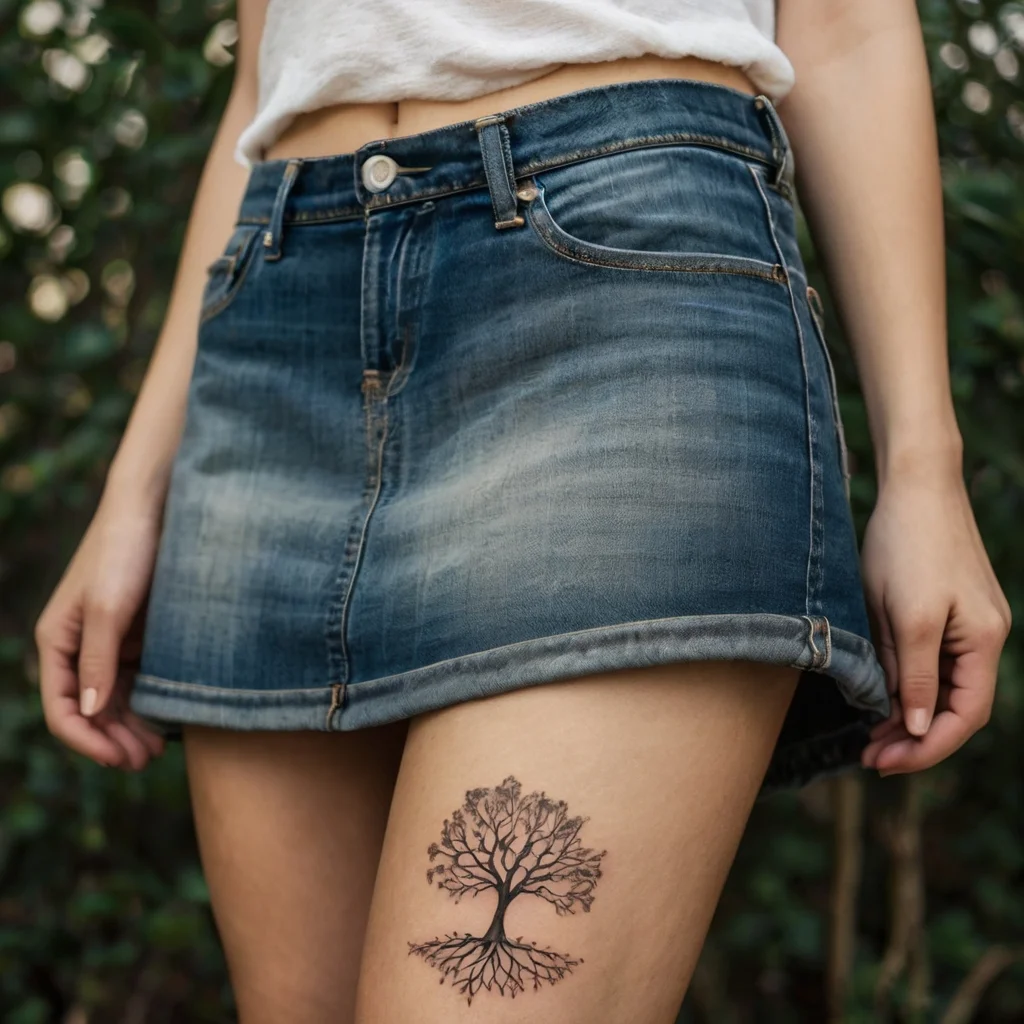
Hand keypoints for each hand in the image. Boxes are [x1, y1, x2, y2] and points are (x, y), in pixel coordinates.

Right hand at [34, 493, 166, 769]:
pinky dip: (146, 705)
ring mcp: (110, 643)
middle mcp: (79, 646)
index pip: (62, 708)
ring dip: (130, 729)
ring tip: (157, 750)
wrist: (158, 509)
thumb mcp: (109, 608)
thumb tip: (91, 714)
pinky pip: (137, 681)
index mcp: (57, 641)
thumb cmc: (125, 552)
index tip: (118, 760)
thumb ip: (98, 661)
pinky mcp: (139, 636)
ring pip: (114, 700)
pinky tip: (167, 722)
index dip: (86, 740)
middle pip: (90, 711)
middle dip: (112, 740)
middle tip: (145, 761)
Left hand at [858, 472, 1010, 776]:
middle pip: (954, 707)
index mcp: (983, 642)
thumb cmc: (907, 545)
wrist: (914, 486)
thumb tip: (916, 726)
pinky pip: (931, 662)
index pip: (964, 717)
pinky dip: (907, 685)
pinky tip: (878, 697)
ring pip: (940, 688)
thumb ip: (912, 675)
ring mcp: (967, 624)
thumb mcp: (906, 618)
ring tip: (869, 737)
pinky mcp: (945, 611)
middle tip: (869, 757)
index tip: (884, 762)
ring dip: (907, 715)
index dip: (926, 747)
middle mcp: (983, 637)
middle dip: (914, 737)